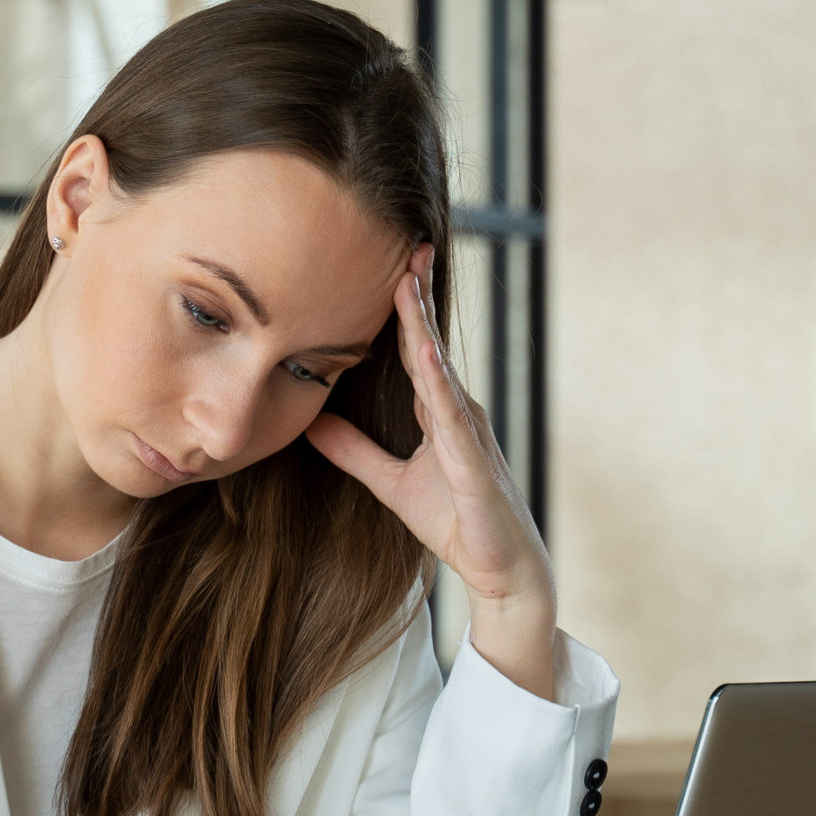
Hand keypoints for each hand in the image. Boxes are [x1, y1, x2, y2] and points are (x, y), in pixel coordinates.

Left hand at [305, 249, 558, 699]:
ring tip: (408, 285)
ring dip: (425, 327)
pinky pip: (452, 414)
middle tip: (406, 246)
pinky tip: (425, 352)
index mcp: (441, 413)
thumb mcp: (391, 484)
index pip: (416, 351)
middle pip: (432, 346)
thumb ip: (355, 452)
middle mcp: (459, 413)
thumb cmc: (458, 524)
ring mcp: (470, 434)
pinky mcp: (474, 462)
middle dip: (418, 297)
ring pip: (442, 370)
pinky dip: (438, 381)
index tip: (389, 266)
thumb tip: (314, 423)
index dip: (402, 311)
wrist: (500, 569)